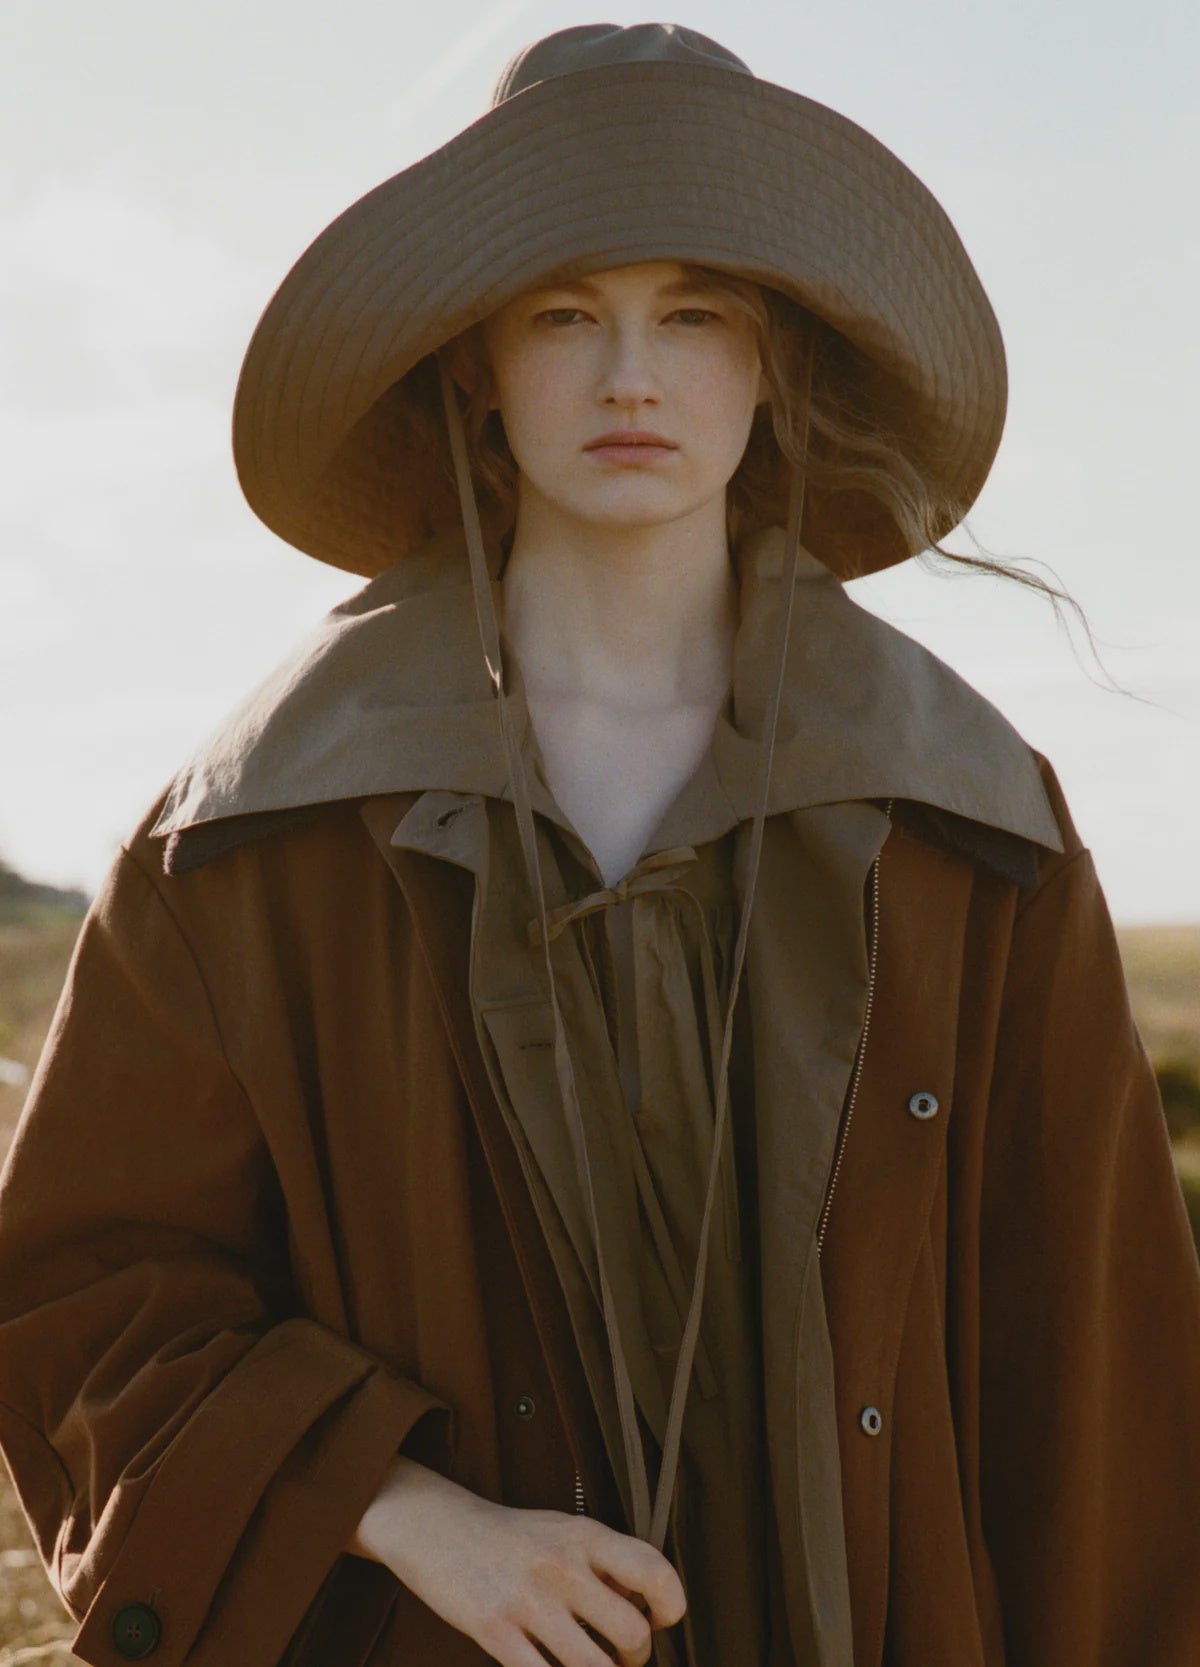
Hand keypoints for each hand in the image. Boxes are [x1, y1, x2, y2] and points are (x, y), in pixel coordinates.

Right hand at [348, 1456, 686, 1665]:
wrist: (436, 1525)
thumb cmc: (508, 1535)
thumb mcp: (561, 1529)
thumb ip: (602, 1563)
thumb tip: (643, 1604)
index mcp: (584, 1536)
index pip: (653, 1570)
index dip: (670, 1605)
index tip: (660, 1619)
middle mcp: (562, 1565)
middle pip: (631, 1632)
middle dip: (636, 1658)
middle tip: (623, 1657)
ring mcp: (528, 1600)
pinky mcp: (495, 1630)